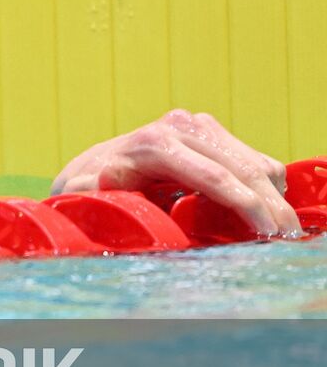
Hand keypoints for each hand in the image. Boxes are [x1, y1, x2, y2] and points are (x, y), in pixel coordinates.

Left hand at [52, 109, 297, 236]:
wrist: (92, 167)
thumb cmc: (86, 188)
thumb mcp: (79, 192)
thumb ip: (86, 188)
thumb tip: (102, 179)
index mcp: (154, 143)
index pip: (212, 176)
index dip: (244, 205)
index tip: (266, 233)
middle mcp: (181, 126)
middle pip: (243, 170)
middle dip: (270, 206)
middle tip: (288, 239)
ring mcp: (200, 126)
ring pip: (256, 163)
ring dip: (275, 198)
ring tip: (280, 231)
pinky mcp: (213, 133)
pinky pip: (255, 160)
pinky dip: (266, 186)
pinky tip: (262, 211)